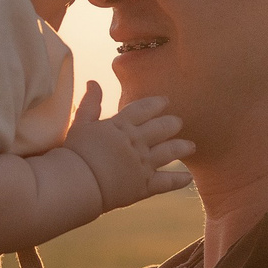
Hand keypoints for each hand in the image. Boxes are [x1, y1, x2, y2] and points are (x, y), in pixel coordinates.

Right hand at [62, 84, 193, 210]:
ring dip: (182, 147)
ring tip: (191, 146)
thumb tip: (93, 82)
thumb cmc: (75, 153)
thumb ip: (90, 103)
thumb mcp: (81, 123)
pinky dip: (179, 180)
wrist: (78, 182)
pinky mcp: (144, 186)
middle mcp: (137, 142)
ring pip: (170, 152)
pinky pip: (168, 182)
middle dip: (173, 123)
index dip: (156, 104)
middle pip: (162, 128)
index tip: (165, 101)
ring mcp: (143, 164)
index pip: (144, 109)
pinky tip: (189, 177)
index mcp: (121, 125)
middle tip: (179, 122)